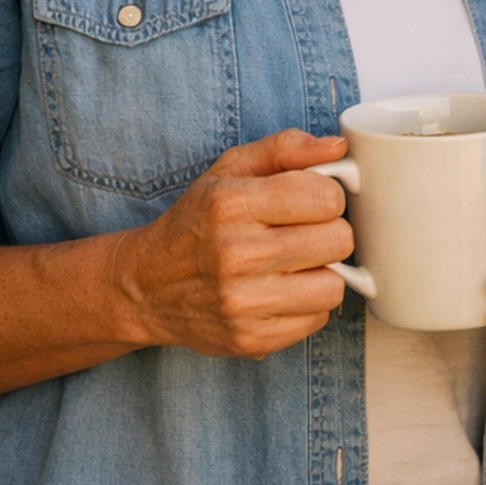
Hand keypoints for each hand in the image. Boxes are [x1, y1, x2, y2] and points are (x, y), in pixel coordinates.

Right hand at [111, 129, 355, 360]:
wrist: (146, 287)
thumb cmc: (197, 222)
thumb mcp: (230, 169)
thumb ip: (285, 148)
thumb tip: (337, 146)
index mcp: (232, 203)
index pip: (327, 198)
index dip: (328, 197)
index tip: (312, 202)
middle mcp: (236, 254)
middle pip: (339, 241)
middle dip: (329, 233)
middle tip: (305, 234)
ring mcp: (243, 302)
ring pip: (334, 286)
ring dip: (323, 274)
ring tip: (295, 265)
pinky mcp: (251, 338)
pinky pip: (317, 320)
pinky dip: (307, 305)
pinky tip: (281, 291)